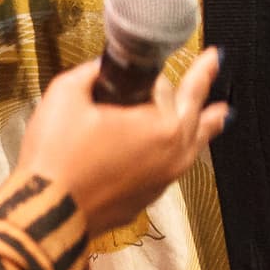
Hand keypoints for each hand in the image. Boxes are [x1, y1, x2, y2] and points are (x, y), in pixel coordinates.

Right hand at [15, 49, 228, 234]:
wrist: (47, 213)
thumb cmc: (57, 154)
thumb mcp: (66, 94)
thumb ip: (91, 72)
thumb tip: (103, 68)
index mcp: (161, 125)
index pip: (171, 87)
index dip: (171, 71)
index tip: (195, 56)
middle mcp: (173, 154)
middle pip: (196, 114)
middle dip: (203, 87)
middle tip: (213, 64)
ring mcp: (163, 180)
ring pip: (194, 146)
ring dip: (207, 125)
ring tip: (222, 113)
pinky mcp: (147, 199)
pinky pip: (174, 168)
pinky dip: (181, 152)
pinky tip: (178, 150)